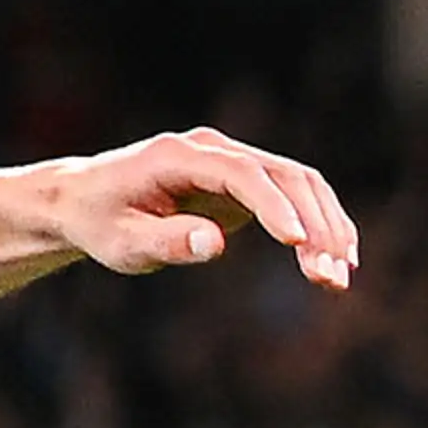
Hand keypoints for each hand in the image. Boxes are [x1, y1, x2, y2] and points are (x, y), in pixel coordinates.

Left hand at [45, 126, 358, 287]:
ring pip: (299, 184)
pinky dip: (318, 226)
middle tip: (331, 275)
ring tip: (341, 277)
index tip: (298, 244)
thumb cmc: (99, 222)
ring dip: (327, 227)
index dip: (274, 207)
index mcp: (178, 157)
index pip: (242, 175)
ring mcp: (233, 162)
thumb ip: (165, 242)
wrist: (86, 200)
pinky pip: (294, 197)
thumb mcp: (121, 242)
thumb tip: (215, 244)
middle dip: (314, 224)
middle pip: (284, 175)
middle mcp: (213, 150)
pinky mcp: (244, 182)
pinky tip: (337, 261)